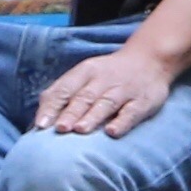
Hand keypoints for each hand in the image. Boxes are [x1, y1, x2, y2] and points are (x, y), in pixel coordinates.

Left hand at [30, 39, 182, 136]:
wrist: (150, 59)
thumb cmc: (108, 74)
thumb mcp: (83, 75)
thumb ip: (61, 94)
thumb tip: (39, 122)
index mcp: (86, 72)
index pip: (65, 88)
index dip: (53, 107)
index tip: (41, 125)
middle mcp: (104, 79)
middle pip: (85, 97)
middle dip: (71, 113)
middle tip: (60, 129)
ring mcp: (125, 89)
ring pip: (106, 103)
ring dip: (92, 117)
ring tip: (80, 130)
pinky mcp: (143, 100)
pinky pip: (132, 111)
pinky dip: (122, 122)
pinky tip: (112, 132)